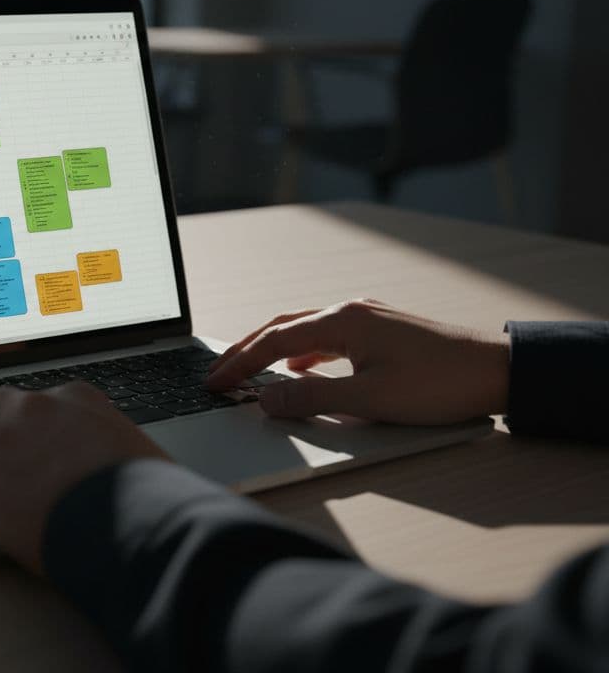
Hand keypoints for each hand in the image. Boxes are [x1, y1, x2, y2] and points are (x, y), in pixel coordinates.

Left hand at [0, 381, 165, 572]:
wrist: (134, 522)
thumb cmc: (151, 497)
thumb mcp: (146, 456)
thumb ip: (127, 453)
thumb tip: (150, 473)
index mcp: (76, 400)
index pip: (40, 397)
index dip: (25, 414)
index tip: (21, 424)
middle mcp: (34, 411)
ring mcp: (1, 442)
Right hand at [205, 299, 509, 423]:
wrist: (499, 372)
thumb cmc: (440, 384)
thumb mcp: (369, 400)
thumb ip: (311, 399)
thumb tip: (265, 399)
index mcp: (342, 321)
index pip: (273, 340)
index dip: (239, 363)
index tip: (213, 382)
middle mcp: (352, 312)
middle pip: (282, 327)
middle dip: (246, 351)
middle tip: (218, 374)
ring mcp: (369, 319)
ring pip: (305, 330)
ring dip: (273, 351)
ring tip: (250, 372)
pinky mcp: (384, 332)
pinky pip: (328, 337)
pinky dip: (302, 352)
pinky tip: (302, 369)